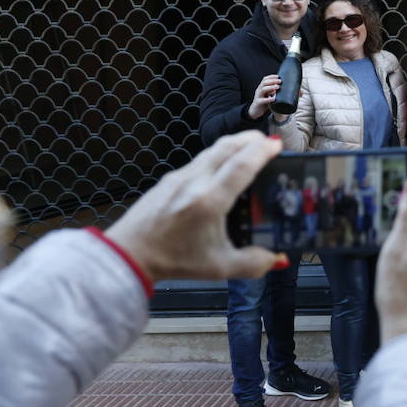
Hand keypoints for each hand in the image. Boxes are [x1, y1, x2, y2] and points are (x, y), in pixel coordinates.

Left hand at [105, 132, 286, 283]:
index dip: (262, 150)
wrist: (128, 254)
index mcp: (210, 201)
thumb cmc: (173, 260)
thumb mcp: (218, 267)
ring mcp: (179, 177)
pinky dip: (217, 157)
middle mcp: (195, 182)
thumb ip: (253, 264)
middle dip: (250, 139)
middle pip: (227, 146)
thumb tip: (278, 259)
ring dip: (234, 145)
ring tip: (249, 150)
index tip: (277, 144)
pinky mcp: (169, 179)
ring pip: (211, 150)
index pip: (242, 164)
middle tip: (268, 142)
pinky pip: (199, 160)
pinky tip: (222, 170)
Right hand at [248, 74, 281, 119]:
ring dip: (271, 87)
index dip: (271, 76)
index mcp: (261, 88)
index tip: (278, 76)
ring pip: (263, 89)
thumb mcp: (268, 95)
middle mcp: (259, 90)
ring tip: (277, 87)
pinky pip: (262, 100)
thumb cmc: (263, 102)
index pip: (265, 79)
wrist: (255, 111)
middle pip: (264, 83)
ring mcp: (258, 96)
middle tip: (280, 81)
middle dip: (273, 81)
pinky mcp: (258, 103)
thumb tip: (282, 87)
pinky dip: (268, 99)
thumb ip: (273, 91)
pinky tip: (274, 98)